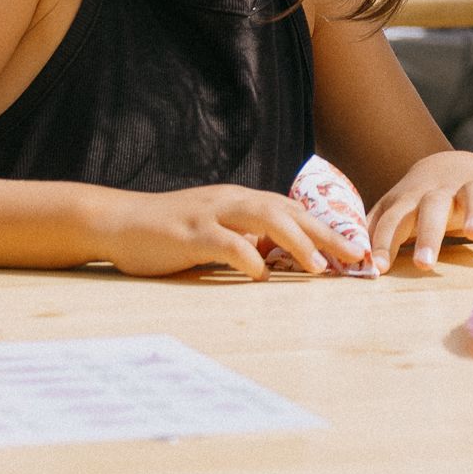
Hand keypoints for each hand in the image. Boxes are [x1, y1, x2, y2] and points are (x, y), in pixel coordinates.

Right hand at [89, 184, 356, 279]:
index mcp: (241, 200)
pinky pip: (225, 242)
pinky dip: (247, 256)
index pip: (294, 209)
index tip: (354, 249)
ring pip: (264, 219)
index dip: (326, 228)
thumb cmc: (168, 232)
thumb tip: (278, 260)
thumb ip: (245, 239)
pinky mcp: (189, 233)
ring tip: (319, 267)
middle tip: (355, 257)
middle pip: (289, 210)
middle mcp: (232, 201)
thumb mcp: (214, 231)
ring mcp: (211, 214)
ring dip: (296, 242)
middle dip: (325, 233)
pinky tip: (261, 273)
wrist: (118, 221)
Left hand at [366, 152, 472, 268]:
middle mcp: (441, 192)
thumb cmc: (417, 202)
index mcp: (410, 199)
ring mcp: (472, 189)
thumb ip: (374, 230)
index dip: (384, 241)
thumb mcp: (394, 211)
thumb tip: (346, 259)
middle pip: (432, 205)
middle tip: (424, 265)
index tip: (378, 269)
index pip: (393, 219)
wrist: (452, 166)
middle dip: (428, 234)